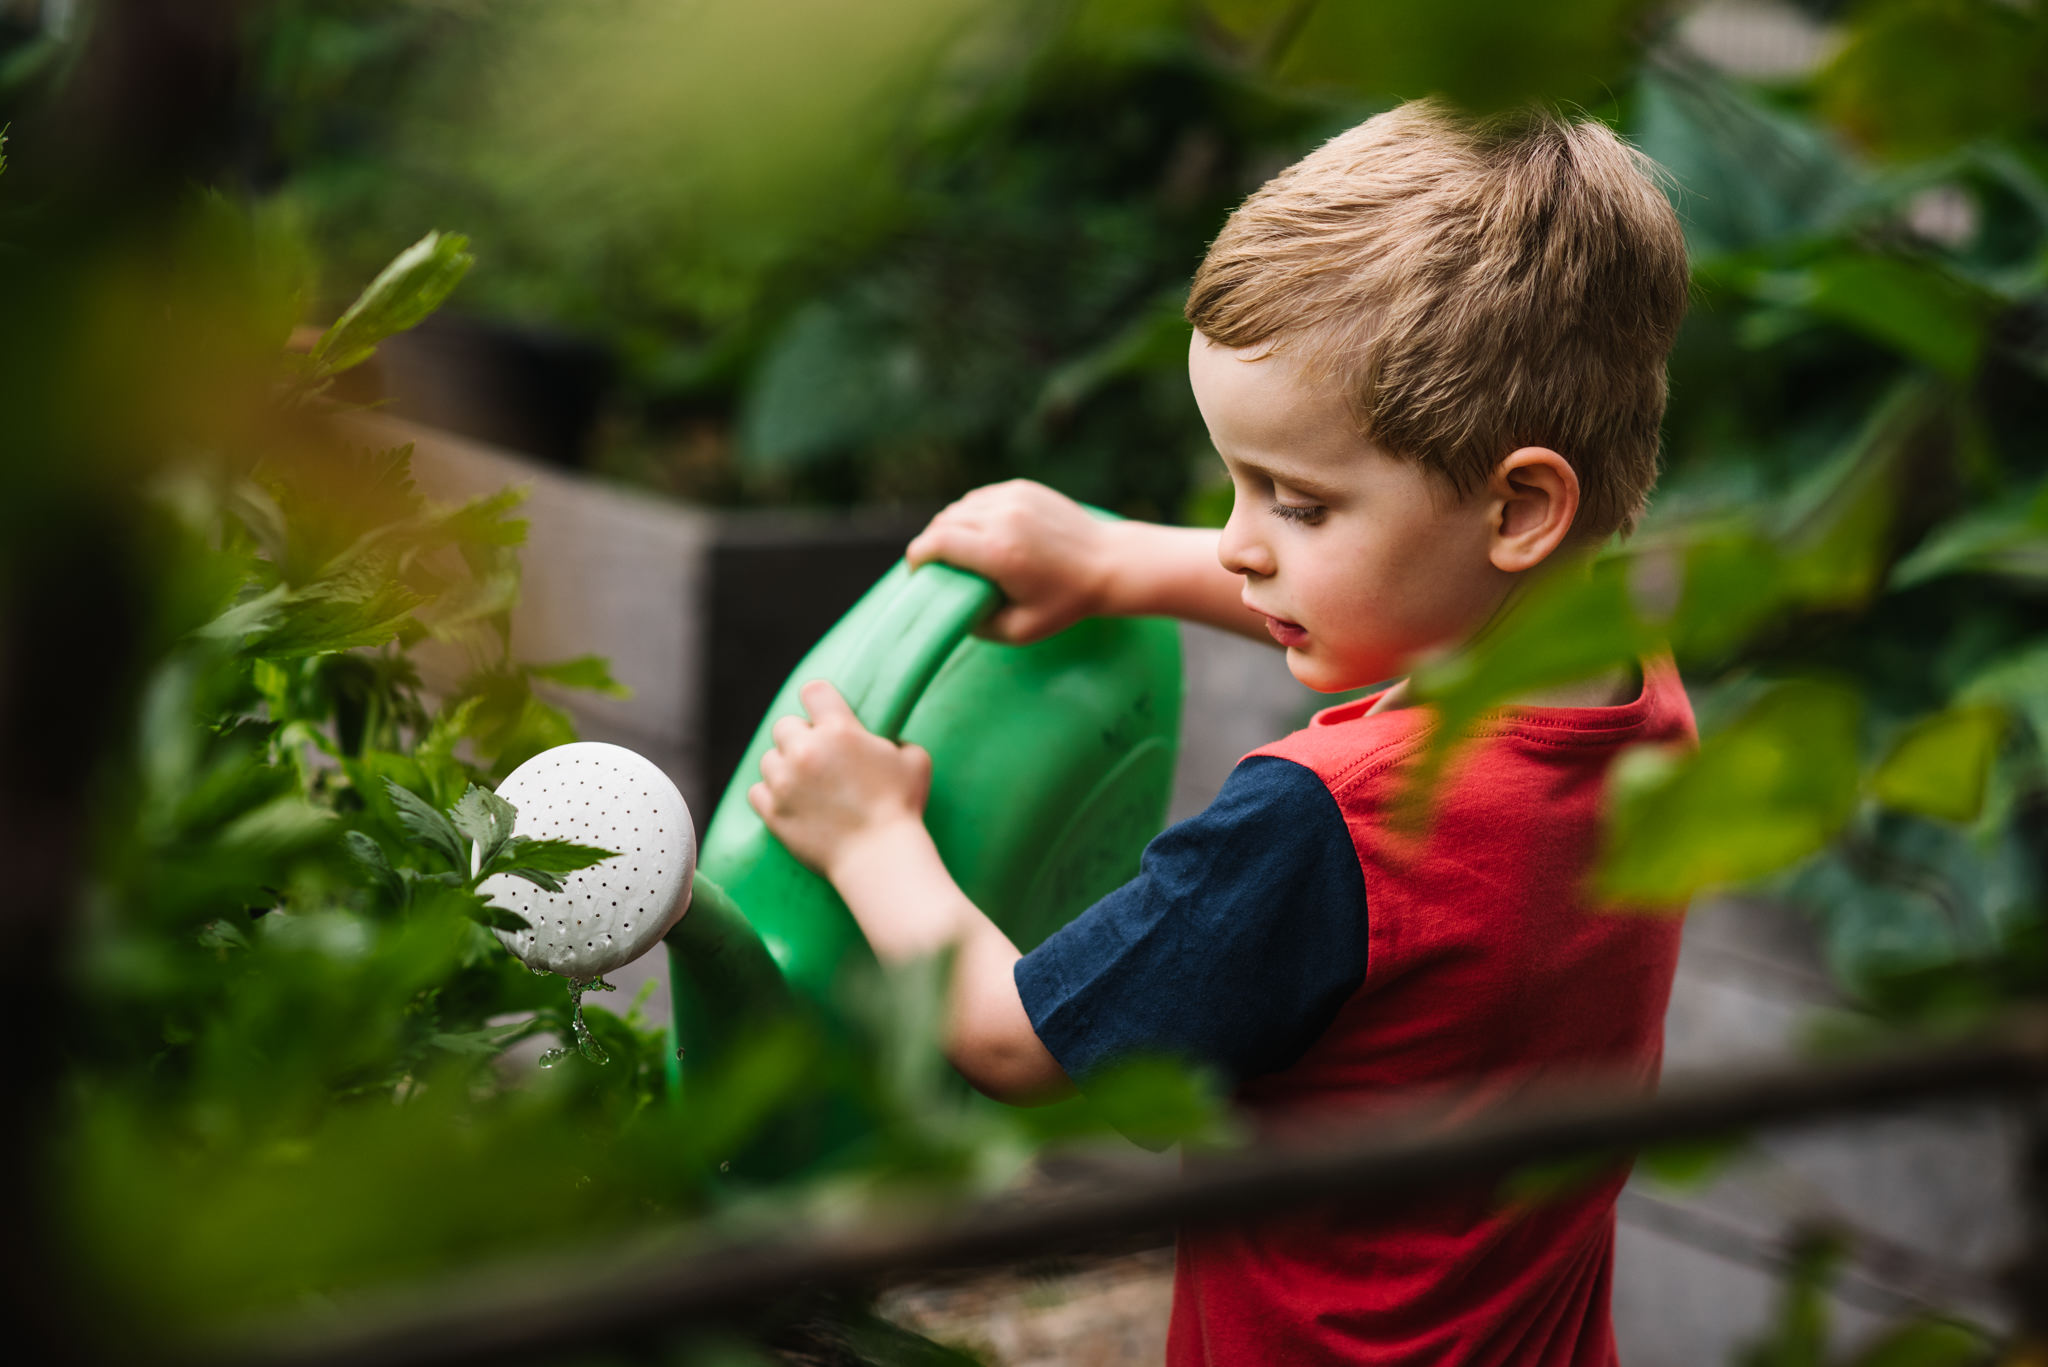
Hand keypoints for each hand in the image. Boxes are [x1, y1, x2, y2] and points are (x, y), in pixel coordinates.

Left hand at [748, 680, 931, 879]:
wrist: (880, 860)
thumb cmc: (901, 809)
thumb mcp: (914, 759)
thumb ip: (895, 740)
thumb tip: (885, 741)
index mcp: (839, 730)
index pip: (813, 691)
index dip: (819, 701)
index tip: (822, 713)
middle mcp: (806, 750)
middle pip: (785, 725)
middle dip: (800, 737)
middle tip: (817, 757)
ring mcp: (784, 782)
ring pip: (768, 759)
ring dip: (784, 767)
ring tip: (805, 783)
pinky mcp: (773, 812)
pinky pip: (756, 791)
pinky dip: (770, 795)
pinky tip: (790, 801)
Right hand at [905, 479, 1112, 643]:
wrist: (1110, 563)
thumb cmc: (1067, 602)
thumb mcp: (1021, 630)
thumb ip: (979, 626)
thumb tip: (949, 611)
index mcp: (998, 553)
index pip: (935, 543)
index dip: (917, 557)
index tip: (918, 572)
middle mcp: (1002, 518)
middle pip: (942, 523)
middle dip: (931, 544)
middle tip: (936, 565)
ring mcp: (1013, 498)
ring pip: (959, 507)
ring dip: (951, 527)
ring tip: (959, 550)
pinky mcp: (1022, 488)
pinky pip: (980, 498)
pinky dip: (972, 514)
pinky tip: (982, 532)